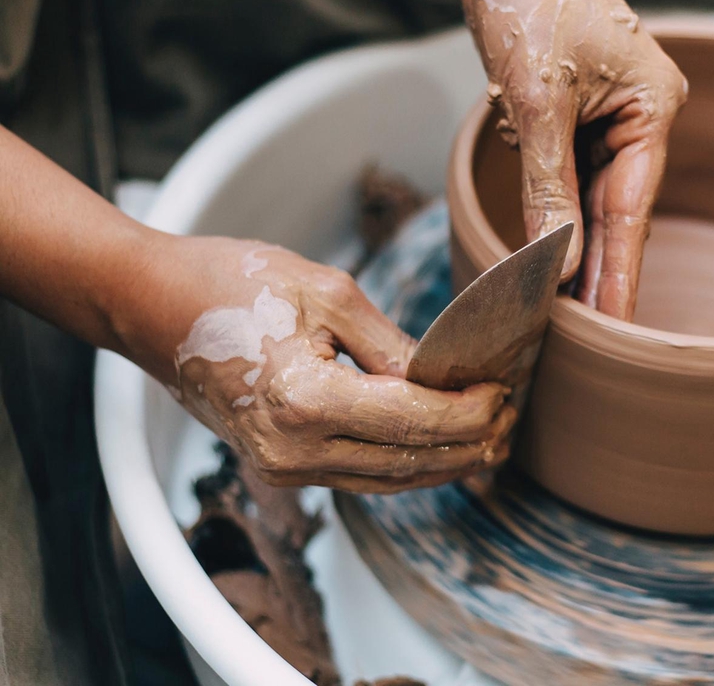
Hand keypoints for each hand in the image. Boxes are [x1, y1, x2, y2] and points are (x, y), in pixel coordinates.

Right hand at [117, 236, 512, 491]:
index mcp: (305, 400)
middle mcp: (292, 450)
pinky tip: (437, 447)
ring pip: (386, 479)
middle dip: (469, 443)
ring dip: (443, 462)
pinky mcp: (278, 466)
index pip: (414, 420)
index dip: (470, 411)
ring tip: (491, 437)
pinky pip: (358, 474)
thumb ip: (390, 344)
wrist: (152, 304)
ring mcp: (281, 467)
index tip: (507, 393)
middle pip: (408, 462)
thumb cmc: (231, 282)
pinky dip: (404, 463)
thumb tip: (443, 377)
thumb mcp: (327, 292)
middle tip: (513, 419)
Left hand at [461, 0, 687, 320]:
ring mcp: (609, 113)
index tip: (615, 331)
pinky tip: (548, 251)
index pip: (633, 211)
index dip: (619, 274)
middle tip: (587, 339)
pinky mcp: (576, 110)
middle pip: (617, 210)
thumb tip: (556, 263)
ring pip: (591, 197)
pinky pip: (569, 173)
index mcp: (654, 108)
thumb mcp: (538, 100)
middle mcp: (641, 115)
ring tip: (563, 311)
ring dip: (573, 246)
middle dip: (597, 270)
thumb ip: (549, 187)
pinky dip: (555, 210)